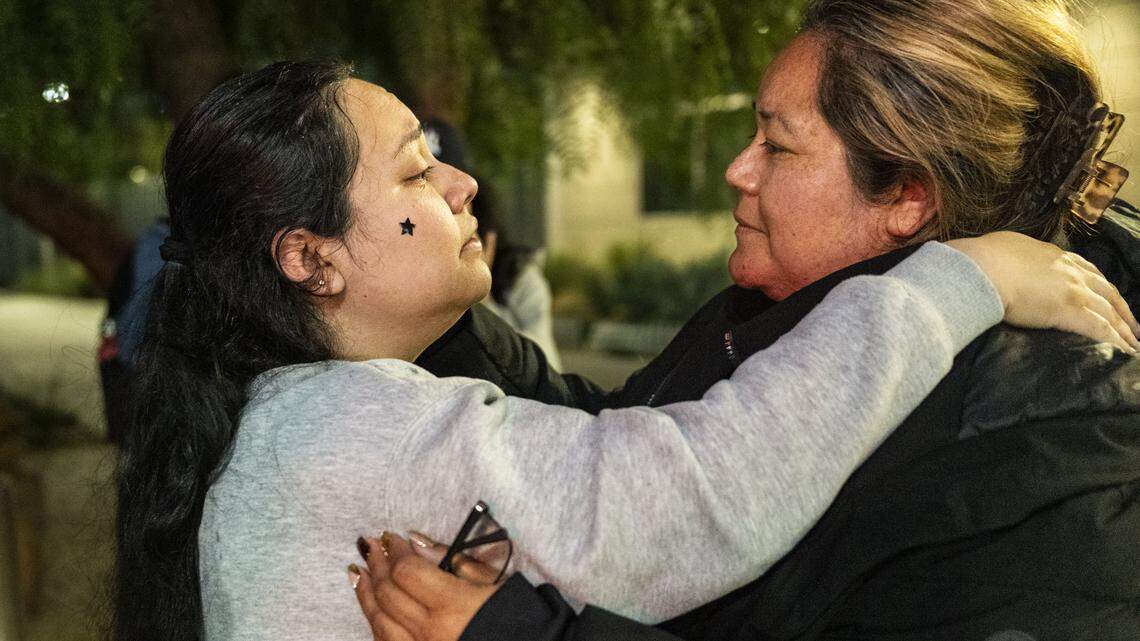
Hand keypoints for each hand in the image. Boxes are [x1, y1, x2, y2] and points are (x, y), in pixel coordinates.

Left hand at [351, 532, 500, 640]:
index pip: (407, 571)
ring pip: (380, 622)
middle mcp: (430, 631)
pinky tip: (372, 609)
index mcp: (451, 605)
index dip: (395, 551)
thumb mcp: (493, 581)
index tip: (391, 537)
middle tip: (371, 546)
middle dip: (377, 565)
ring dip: (367, 594)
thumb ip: (454, 561)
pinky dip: (376, 623)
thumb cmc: (518, 616)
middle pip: (389, 594)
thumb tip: (418, 541)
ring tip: (359, 573)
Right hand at [945, 231, 1139, 352]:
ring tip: (1133, 345)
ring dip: (1124, 330)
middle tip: (1133, 326)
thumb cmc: (983, 258)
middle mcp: (1071, 272)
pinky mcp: (1070, 311)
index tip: (1110, 297)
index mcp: (1056, 256)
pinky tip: (1123, 351)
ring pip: (1109, 313)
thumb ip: (1018, 256)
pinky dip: (1115, 341)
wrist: (982, 268)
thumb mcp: (1006, 246)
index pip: (1088, 271)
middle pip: (1107, 292)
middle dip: (1123, 310)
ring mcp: (1074, 291)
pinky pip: (1101, 329)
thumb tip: (1010, 260)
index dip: (1102, 286)